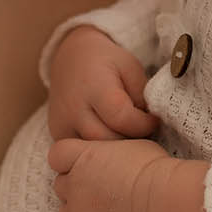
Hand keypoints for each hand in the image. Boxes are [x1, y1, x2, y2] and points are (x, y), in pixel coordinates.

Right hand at [47, 26, 157, 142]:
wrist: (71, 57)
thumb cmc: (106, 62)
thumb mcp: (130, 67)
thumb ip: (141, 94)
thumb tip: (149, 123)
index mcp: (94, 86)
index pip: (122, 118)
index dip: (144, 124)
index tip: (153, 120)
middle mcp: (74, 108)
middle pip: (107, 140)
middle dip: (130, 141)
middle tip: (142, 133)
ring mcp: (62, 124)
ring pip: (93, 153)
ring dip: (115, 151)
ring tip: (127, 136)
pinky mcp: (57, 134)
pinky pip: (81, 154)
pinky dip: (98, 152)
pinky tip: (110, 140)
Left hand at [47, 135, 172, 211]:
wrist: (167, 201)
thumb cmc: (156, 169)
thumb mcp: (131, 146)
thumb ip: (108, 152)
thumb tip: (111, 157)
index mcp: (83, 157)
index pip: (58, 154)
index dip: (69, 159)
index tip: (86, 164)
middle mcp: (75, 184)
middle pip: (61, 184)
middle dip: (76, 187)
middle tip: (101, 190)